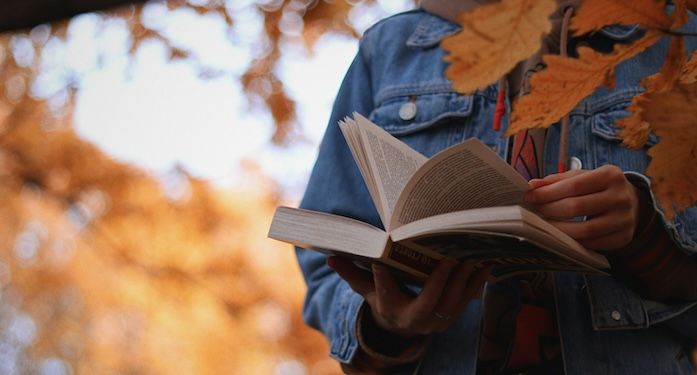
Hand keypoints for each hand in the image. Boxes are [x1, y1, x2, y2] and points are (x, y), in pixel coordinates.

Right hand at [328, 256, 490, 337]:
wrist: (402, 324)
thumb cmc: (384, 299)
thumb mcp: (366, 289)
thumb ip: (351, 274)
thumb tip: (331, 258)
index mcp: (390, 311)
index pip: (384, 296)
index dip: (382, 281)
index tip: (379, 262)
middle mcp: (415, 320)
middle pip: (428, 304)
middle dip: (439, 283)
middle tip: (447, 260)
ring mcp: (436, 321)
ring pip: (453, 304)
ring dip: (463, 282)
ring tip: (470, 259)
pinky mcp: (452, 315)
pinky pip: (466, 300)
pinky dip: (476, 283)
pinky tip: (484, 264)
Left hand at [523, 165, 645, 250]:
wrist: (631, 203)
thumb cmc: (599, 187)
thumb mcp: (582, 177)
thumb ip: (557, 180)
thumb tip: (532, 185)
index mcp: (611, 175)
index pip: (573, 186)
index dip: (548, 193)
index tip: (529, 197)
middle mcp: (621, 197)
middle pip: (576, 207)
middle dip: (549, 210)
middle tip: (534, 211)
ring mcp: (624, 220)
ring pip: (584, 230)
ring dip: (558, 229)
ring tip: (543, 225)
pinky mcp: (623, 238)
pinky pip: (592, 244)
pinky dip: (572, 241)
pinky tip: (560, 235)